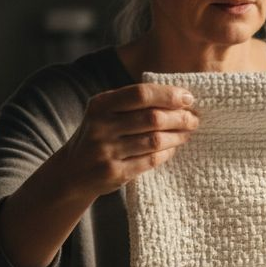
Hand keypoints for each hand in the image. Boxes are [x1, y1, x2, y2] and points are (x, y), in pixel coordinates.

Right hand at [56, 83, 199, 197]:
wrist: (72, 172)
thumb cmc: (98, 136)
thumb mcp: (105, 113)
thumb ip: (133, 104)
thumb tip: (180, 98)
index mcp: (100, 105)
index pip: (141, 94)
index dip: (168, 95)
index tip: (188, 98)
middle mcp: (101, 126)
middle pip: (152, 118)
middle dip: (179, 117)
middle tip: (193, 119)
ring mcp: (107, 151)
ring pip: (155, 140)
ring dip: (178, 136)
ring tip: (187, 133)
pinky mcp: (114, 173)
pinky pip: (151, 160)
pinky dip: (167, 153)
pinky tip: (173, 148)